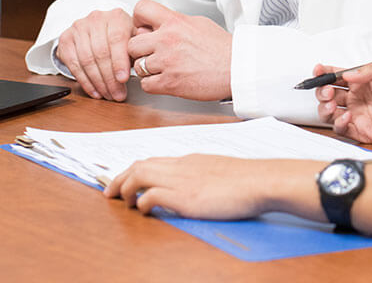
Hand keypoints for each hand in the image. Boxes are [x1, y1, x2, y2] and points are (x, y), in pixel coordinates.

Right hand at [55, 9, 133, 101]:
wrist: (101, 28)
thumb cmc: (123, 37)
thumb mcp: (135, 38)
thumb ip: (139, 48)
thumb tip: (143, 62)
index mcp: (116, 16)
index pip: (116, 39)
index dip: (119, 61)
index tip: (123, 79)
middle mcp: (96, 18)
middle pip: (100, 52)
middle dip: (109, 78)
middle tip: (117, 94)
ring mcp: (79, 28)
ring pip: (86, 60)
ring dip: (98, 82)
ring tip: (107, 95)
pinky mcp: (66, 39)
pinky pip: (74, 64)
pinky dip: (85, 81)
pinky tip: (95, 91)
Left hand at [105, 155, 315, 219]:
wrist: (262, 180)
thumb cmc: (248, 179)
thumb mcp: (221, 171)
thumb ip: (204, 175)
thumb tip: (196, 186)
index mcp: (190, 160)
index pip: (153, 160)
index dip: (134, 170)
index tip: (124, 179)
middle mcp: (181, 166)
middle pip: (140, 164)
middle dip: (120, 177)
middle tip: (109, 191)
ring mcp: (182, 180)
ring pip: (139, 175)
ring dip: (124, 187)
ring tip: (120, 200)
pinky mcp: (185, 197)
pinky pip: (151, 195)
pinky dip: (142, 201)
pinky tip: (143, 209)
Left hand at [126, 0, 232, 100]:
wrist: (237, 68)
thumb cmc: (221, 48)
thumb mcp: (198, 23)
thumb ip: (174, 22)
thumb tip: (156, 25)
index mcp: (175, 22)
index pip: (141, 9)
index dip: (138, 20)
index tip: (143, 29)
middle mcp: (167, 40)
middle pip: (132, 44)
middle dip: (140, 51)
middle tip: (152, 55)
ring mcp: (167, 62)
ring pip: (137, 66)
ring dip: (147, 69)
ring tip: (163, 69)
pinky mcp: (170, 83)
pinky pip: (146, 84)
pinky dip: (153, 84)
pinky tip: (166, 80)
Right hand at [317, 56, 371, 144]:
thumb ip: (371, 69)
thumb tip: (348, 74)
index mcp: (363, 79)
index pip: (336, 74)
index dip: (324, 72)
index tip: (318, 70)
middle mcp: (357, 96)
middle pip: (327, 93)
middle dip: (321, 90)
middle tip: (327, 90)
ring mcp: (358, 114)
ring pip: (329, 111)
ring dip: (323, 107)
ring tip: (330, 103)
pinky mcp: (361, 131)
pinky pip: (341, 128)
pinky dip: (338, 123)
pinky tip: (348, 116)